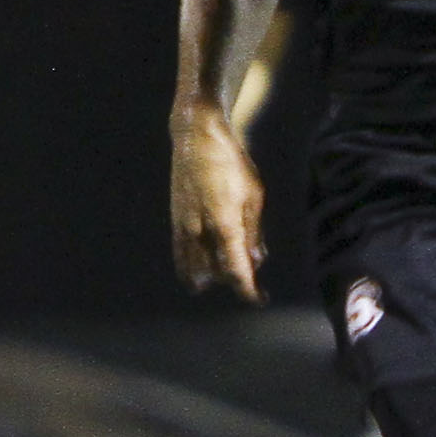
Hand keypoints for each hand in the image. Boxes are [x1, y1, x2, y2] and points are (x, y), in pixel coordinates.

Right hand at [169, 101, 268, 301]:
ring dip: (212, 277)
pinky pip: (180, 256)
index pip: (236, 270)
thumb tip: (257, 261)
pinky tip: (204, 267)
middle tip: (251, 273)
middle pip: (216, 275)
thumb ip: (254, 231)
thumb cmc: (231, 162)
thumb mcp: (254, 194)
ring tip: (227, 269)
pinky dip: (192, 267)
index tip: (260, 299)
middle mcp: (200, 230)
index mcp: (224, 223)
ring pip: (193, 271)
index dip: (249, 291)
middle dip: (235, 280)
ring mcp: (184, 227)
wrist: (197, 137)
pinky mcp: (175, 222)